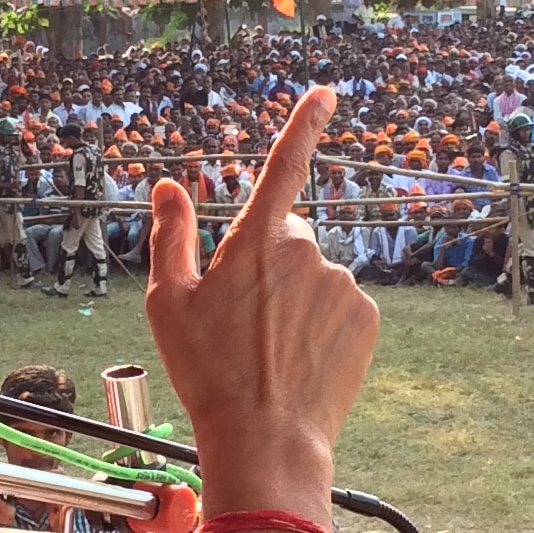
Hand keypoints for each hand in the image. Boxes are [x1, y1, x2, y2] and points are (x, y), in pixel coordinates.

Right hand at [147, 87, 377, 519]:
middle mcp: (307, 252)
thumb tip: (169, 186)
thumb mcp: (167, 302)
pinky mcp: (366, 318)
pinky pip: (340, 309)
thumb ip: (170, 235)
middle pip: (289, 240)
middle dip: (270, 265)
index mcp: (256, 240)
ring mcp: (342, 285)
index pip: (283, 166)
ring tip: (269, 353)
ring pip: (314, 278)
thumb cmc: (207, 372)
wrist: (266, 439)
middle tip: (242, 321)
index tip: (326, 93)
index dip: (304, 124)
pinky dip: (322, 327)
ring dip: (295, 301)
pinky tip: (299, 362)